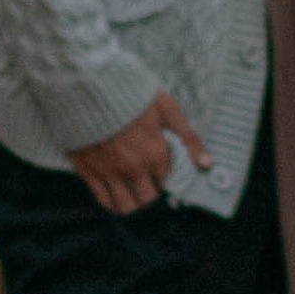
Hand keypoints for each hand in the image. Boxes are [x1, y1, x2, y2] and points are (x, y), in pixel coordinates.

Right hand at [70, 90, 207, 215]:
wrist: (87, 86)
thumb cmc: (129, 93)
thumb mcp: (165, 107)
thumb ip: (187, 137)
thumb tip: (207, 164)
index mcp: (155, 154)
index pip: (168, 183)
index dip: (166, 177)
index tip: (163, 170)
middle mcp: (133, 169)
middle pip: (148, 200)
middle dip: (151, 193)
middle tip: (148, 180)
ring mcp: (109, 173)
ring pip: (126, 207)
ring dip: (133, 203)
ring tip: (133, 190)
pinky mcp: (88, 172)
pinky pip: (103, 201)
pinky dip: (112, 202)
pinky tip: (115, 192)